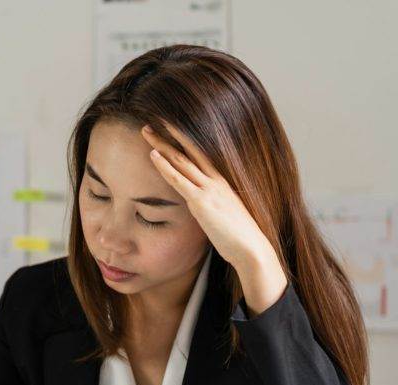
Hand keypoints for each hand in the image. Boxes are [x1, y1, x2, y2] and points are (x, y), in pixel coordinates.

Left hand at [140, 122, 287, 315]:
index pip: (199, 155)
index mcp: (222, 182)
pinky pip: (178, 179)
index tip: (169, 130)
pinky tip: (152, 155)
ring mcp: (208, 189)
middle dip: (169, 135)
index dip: (184, 141)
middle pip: (187, 151)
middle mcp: (215, 180)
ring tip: (146, 130)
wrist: (251, 248)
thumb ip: (213, 207)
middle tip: (152, 121)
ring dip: (161, 144)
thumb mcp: (225, 216)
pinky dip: (164, 166)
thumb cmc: (239, 238)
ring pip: (180, 160)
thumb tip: (203, 209)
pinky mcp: (201, 201)